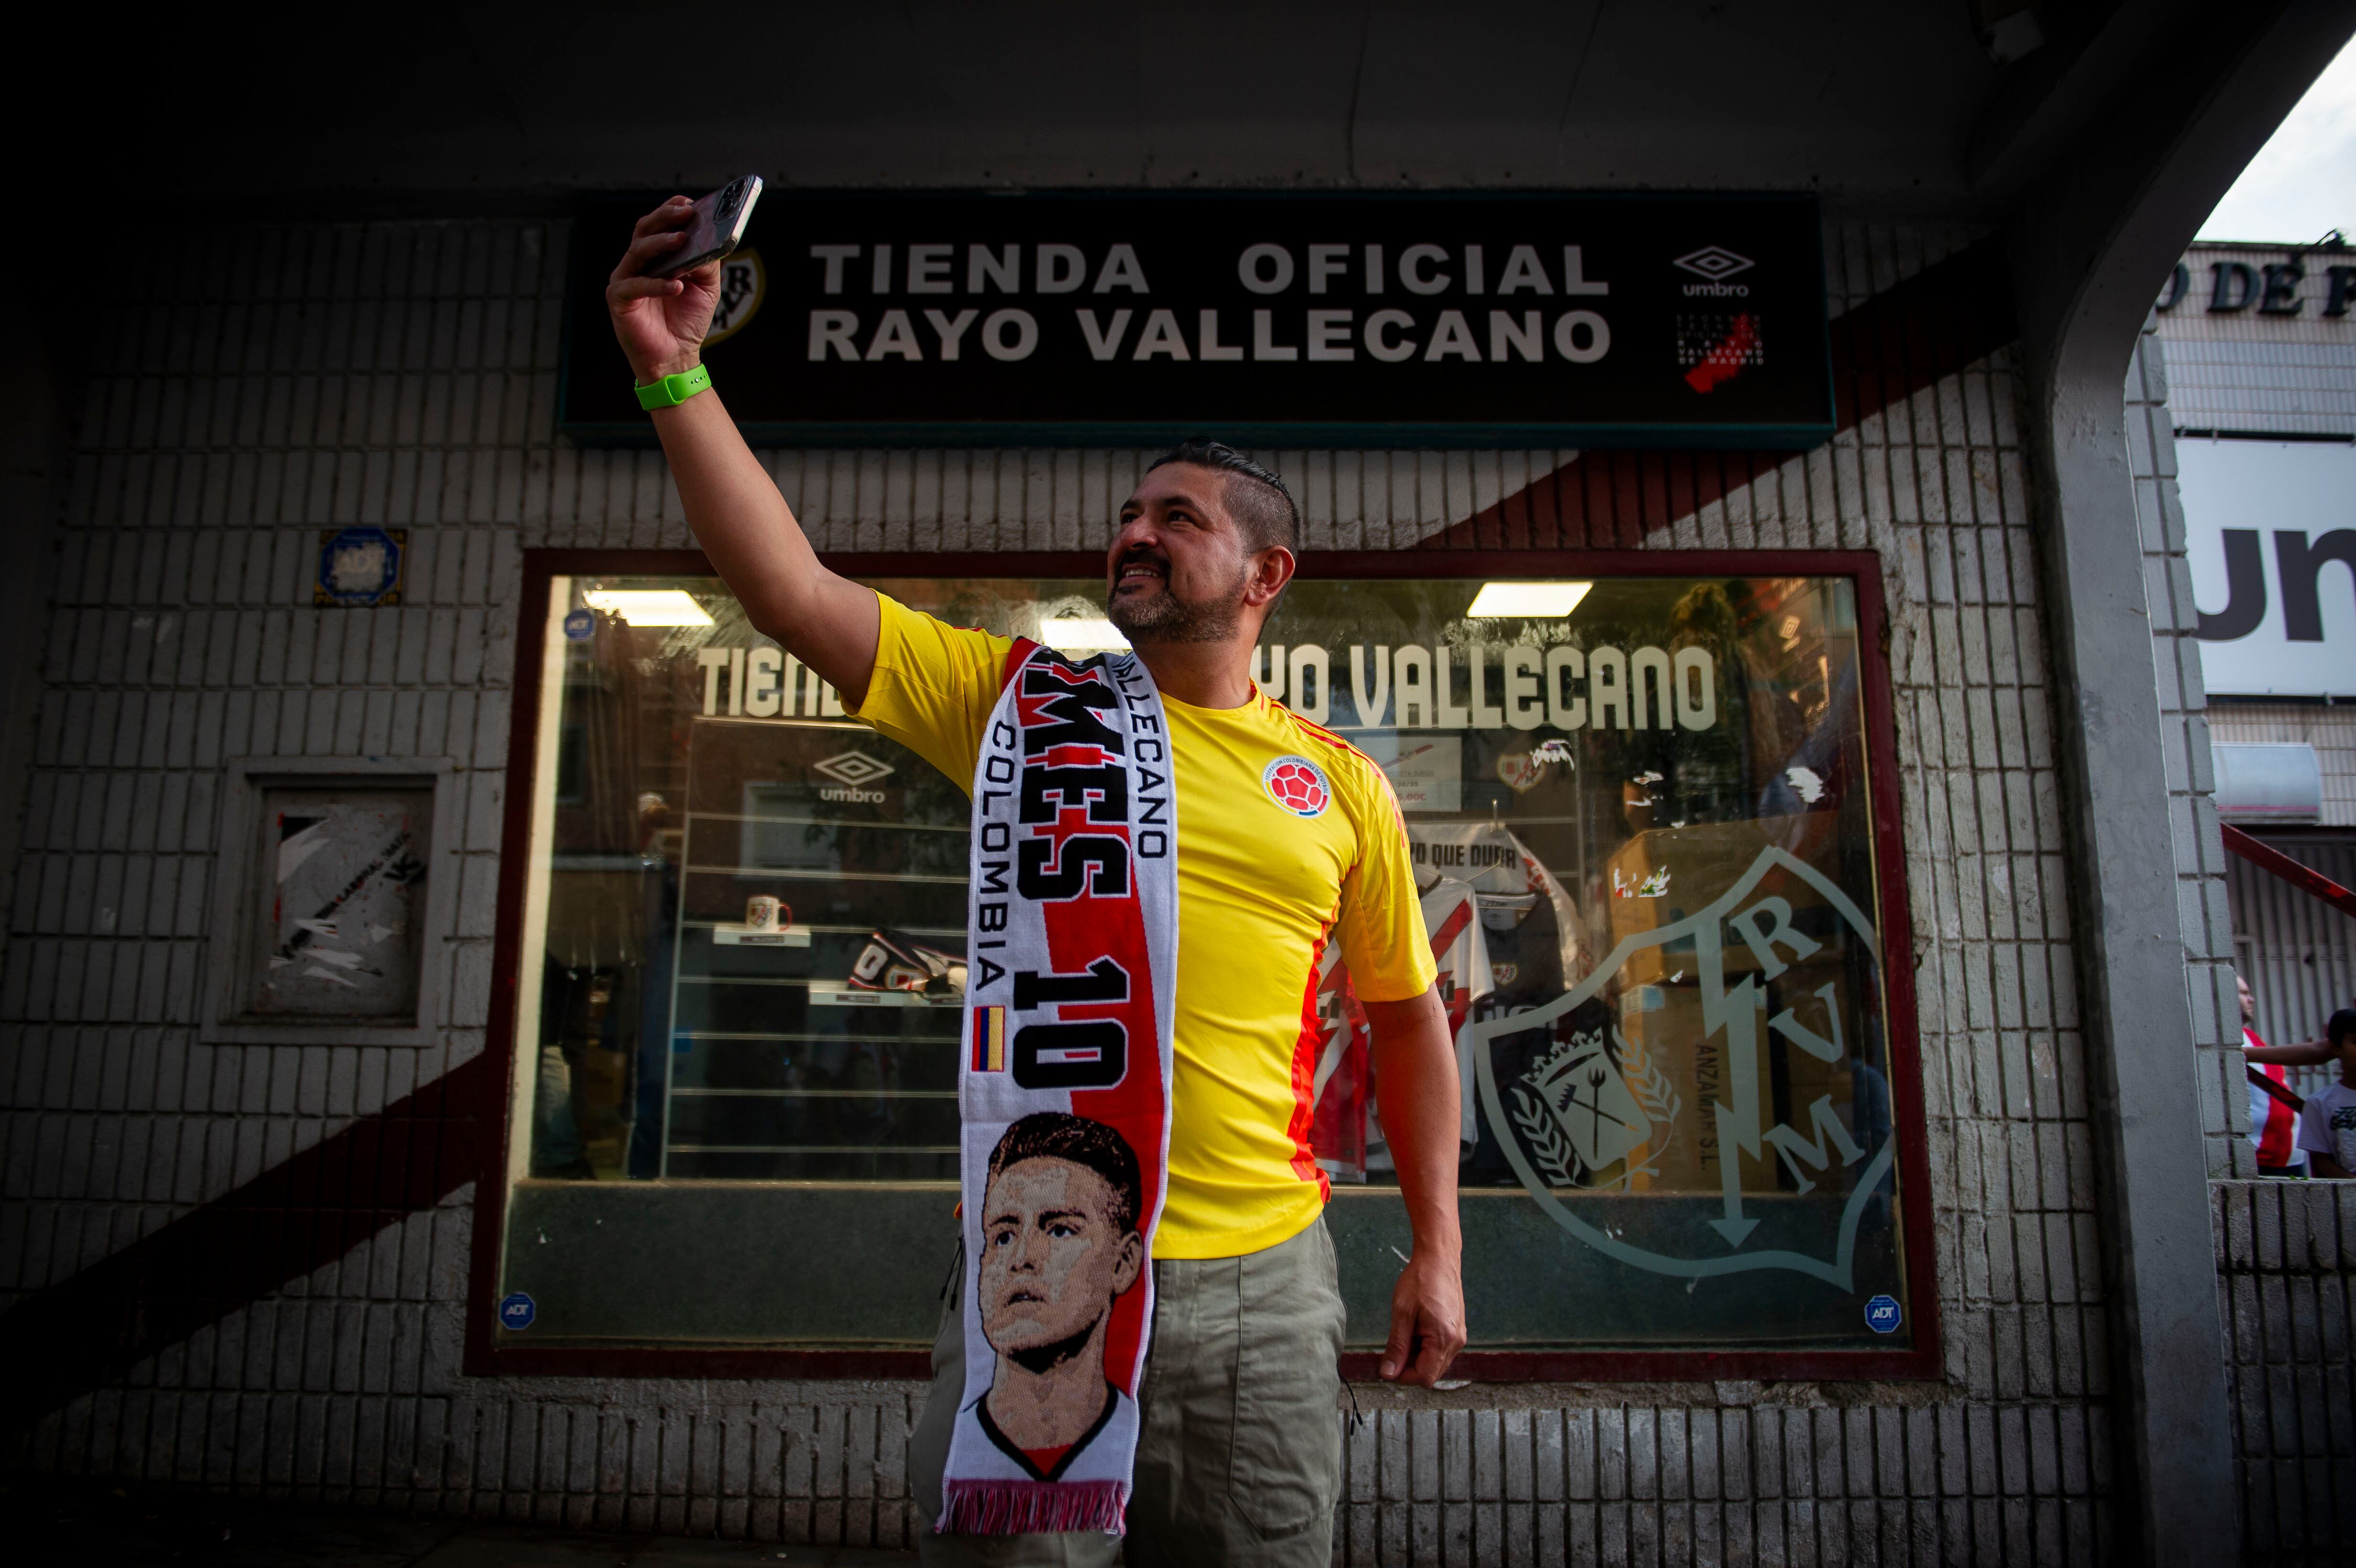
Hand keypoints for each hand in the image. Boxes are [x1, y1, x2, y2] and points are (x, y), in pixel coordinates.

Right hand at [607, 197, 723, 384]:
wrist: (675, 356)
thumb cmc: (686, 320)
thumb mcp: (705, 287)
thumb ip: (706, 262)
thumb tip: (710, 241)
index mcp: (655, 257)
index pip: (658, 226)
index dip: (670, 210)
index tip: (689, 203)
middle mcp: (636, 263)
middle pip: (645, 230)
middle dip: (665, 218)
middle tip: (686, 213)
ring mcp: (624, 279)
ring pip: (638, 251)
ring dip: (661, 244)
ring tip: (681, 240)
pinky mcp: (618, 299)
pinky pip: (636, 286)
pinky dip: (657, 284)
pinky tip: (676, 285)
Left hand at [1380, 1247, 1465, 1384]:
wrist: (1438, 1258)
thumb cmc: (1420, 1280)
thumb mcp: (1402, 1314)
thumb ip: (1396, 1347)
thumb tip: (1388, 1372)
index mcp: (1444, 1339)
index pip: (1424, 1377)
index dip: (1404, 1376)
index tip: (1388, 1365)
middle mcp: (1456, 1341)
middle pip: (1431, 1372)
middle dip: (1410, 1366)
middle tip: (1394, 1346)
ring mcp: (1458, 1335)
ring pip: (1435, 1362)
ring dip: (1417, 1356)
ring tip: (1406, 1331)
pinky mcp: (1456, 1329)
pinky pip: (1440, 1349)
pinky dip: (1425, 1346)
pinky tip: (1415, 1328)